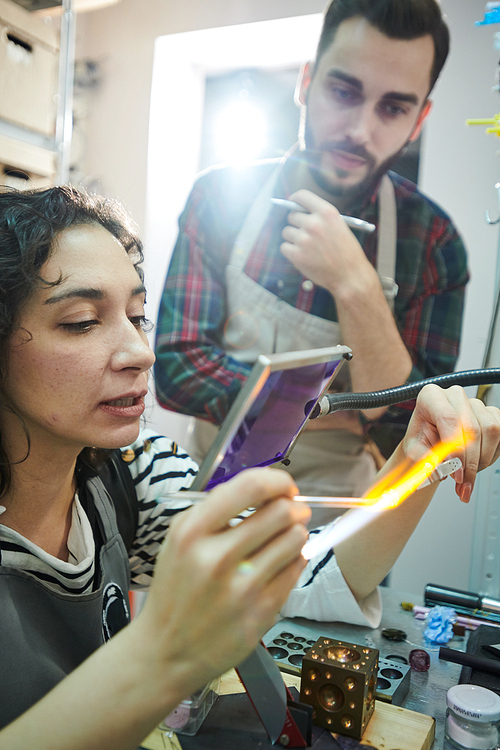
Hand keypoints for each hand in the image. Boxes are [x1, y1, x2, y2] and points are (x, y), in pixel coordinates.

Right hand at [137, 468, 309, 696]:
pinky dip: (294, 560)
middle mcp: (217, 558)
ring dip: (296, 533)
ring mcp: (242, 588)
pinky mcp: (261, 612)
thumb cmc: (176, 589)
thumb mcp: (179, 539)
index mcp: (192, 532)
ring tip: (285, 538)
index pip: (250, 487)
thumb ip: (218, 510)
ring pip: (295, 539)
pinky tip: (279, 564)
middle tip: (294, 511)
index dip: (277, 481)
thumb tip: (269, 490)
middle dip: (293, 507)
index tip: (285, 486)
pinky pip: (296, 569)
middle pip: (281, 512)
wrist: (166, 650)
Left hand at [279, 189, 375, 296]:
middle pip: (292, 215)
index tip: (292, 202)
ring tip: (307, 247)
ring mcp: (304, 240)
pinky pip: (284, 247)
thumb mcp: (340, 226)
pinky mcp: (297, 255)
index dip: (294, 199)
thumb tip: (299, 211)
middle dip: (297, 223)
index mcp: (327, 213)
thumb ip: (320, 217)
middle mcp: (314, 224)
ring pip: (286, 232)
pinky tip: (302, 255)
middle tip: (306, 234)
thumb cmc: (346, 252)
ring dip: (293, 238)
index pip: (302, 196)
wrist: (350, 276)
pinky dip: (290, 251)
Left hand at [402, 384, 499, 502]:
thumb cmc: (421, 442)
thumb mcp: (415, 453)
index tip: (456, 472)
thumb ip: (426, 461)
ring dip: (482, 460)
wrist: (429, 442)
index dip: (456, 449)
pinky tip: (477, 462)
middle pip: (472, 428)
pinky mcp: (491, 413)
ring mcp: (475, 403)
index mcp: (431, 397)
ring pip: (491, 431)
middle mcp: (454, 395)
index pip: (449, 419)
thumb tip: (442, 470)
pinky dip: (492, 454)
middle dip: (469, 462)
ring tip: (467, 473)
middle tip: (462, 482)